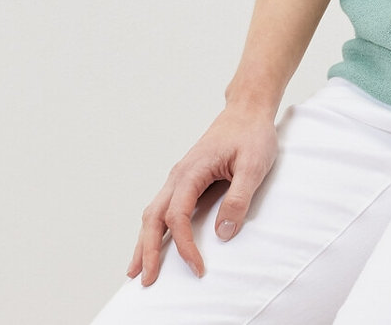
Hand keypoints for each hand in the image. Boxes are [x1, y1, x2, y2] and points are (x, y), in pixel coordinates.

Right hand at [126, 103, 280, 285]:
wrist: (247, 111)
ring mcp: (180, 177)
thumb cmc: (251, 134)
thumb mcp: (254, 165)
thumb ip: (239, 198)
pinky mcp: (186, 179)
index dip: (185, 246)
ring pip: (153, 212)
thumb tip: (222, 233)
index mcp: (192, 171)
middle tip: (144, 280)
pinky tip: (153, 242)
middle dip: (147, 250)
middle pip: (154, 217)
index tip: (198, 267)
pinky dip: (154, 228)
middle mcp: (179, 175)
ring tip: (137, 268)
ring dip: (145, 241)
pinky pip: (162, 207)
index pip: (178, 216)